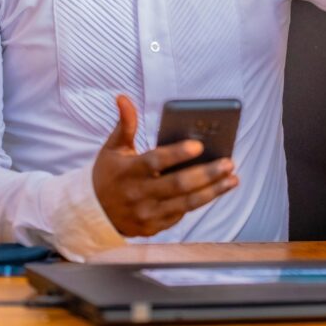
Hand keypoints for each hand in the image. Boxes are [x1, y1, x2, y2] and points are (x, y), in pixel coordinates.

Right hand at [92, 95, 238, 236]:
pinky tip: (216, 190)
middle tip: (228, 162)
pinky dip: (200, 202)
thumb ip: (125, 124)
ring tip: (232, 178)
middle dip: (207, 174)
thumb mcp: (113, 148)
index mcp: (129, 171)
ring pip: (186, 203)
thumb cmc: (108, 174)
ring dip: (212, 191)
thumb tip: (123, 98)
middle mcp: (139, 194)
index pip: (156, 162)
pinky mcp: (154, 227)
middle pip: (178, 185)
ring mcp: (147, 214)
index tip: (199, 145)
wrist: (94, 213)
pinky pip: (182, 214)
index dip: (177, 154)